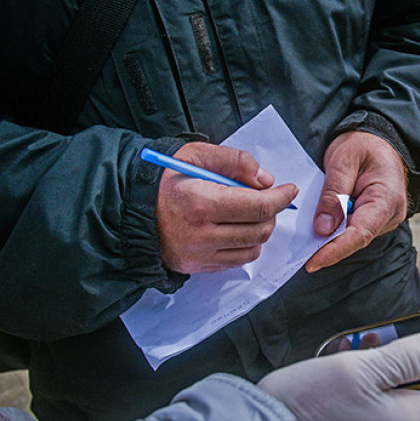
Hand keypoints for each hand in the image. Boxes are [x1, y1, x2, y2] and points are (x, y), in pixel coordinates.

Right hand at [156, 143, 297, 273]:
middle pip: (260, 229)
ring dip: (260, 230)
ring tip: (249, 213)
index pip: (259, 206)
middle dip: (272, 212)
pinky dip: (246, 245)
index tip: (289, 190)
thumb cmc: (163, 178)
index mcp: (201, 203)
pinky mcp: (197, 266)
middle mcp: (201, 234)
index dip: (281, 198)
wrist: (130, 208)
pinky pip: (237, 261)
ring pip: (252, 248)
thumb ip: (234, 161)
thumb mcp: (195, 155)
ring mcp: (199, 254)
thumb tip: (266, 180)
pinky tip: (236, 229)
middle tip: (266, 198)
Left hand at [305, 131, 406, 271]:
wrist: (376, 138)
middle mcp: (390, 214)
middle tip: (298, 251)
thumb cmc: (362, 144)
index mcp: (387, 198)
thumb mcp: (343, 161)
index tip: (313, 262)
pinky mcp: (373, 219)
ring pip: (352, 236)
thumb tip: (322, 229)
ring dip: (329, 237)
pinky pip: (352, 229)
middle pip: (355, 238)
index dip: (335, 250)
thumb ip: (333, 194)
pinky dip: (334, 229)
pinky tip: (318, 226)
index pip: (360, 233)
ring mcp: (383, 219)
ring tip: (305, 237)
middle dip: (327, 246)